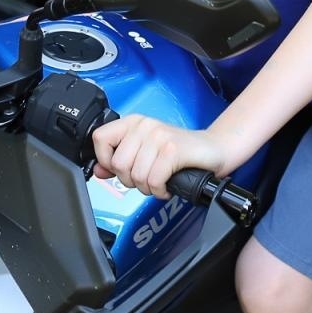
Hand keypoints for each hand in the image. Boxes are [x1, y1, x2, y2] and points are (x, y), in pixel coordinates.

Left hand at [91, 115, 226, 198]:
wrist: (213, 150)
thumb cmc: (179, 153)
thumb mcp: (144, 153)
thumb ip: (118, 160)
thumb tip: (99, 171)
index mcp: (133, 122)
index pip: (100, 138)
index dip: (106, 161)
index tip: (119, 169)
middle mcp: (144, 125)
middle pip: (118, 163)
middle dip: (131, 180)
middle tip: (147, 177)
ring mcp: (159, 136)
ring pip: (136, 175)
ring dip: (148, 187)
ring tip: (159, 180)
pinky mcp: (173, 149)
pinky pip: (154, 180)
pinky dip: (160, 190)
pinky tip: (167, 185)